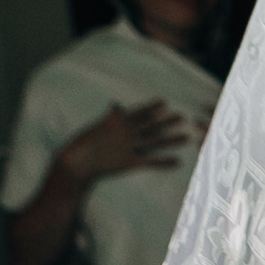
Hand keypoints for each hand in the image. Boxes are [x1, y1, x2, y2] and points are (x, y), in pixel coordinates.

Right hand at [63, 100, 188, 181]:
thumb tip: (116, 105)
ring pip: (156, 142)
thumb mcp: (97, 126)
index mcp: (118, 122)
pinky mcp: (131, 163)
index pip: (139, 113)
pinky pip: (152, 162)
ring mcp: (130, 147)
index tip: (164, 102)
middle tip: (182, 116)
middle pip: (151, 126)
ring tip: (186, 137)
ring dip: (172, 140)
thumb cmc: (83, 144)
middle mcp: (127, 133)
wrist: (78, 161)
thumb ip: (111, 117)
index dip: (152, 108)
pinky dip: (165, 162)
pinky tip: (178, 162)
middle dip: (167, 121)